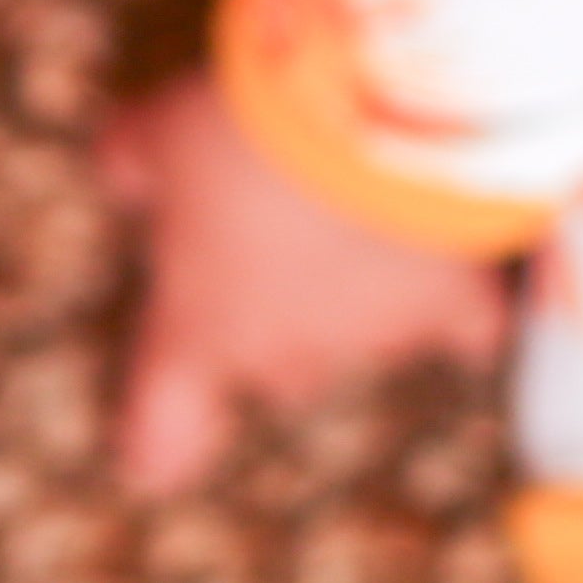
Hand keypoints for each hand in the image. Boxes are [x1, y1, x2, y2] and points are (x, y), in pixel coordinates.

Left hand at [101, 68, 511, 494]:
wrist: (370, 112)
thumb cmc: (243, 129)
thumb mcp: (157, 130)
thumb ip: (130, 165)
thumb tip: (122, 175)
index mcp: (200, 328)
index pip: (163, 425)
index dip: (158, 449)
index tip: (152, 470)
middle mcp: (286, 354)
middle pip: (272, 367)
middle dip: (270, 317)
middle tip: (269, 237)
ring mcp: (373, 338)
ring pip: (357, 339)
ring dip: (352, 292)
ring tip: (351, 206)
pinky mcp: (451, 306)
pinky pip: (461, 324)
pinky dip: (456, 301)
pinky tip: (451, 260)